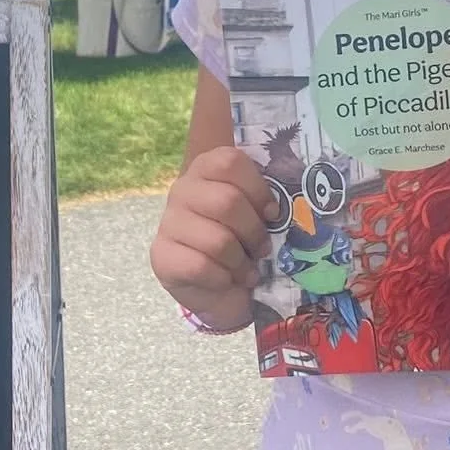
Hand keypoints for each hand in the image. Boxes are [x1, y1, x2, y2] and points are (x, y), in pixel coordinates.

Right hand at [150, 145, 280, 333]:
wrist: (218, 288)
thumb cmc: (242, 243)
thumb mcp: (258, 216)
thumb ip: (266, 201)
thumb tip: (287, 208)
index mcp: (206, 170)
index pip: (230, 162)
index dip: (258, 190)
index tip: (271, 214)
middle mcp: (182, 190)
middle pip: (227, 202)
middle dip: (254, 232)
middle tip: (262, 249)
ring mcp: (169, 222)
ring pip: (218, 240)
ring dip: (241, 262)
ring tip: (246, 270)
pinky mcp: (163, 256)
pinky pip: (201, 266)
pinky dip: (223, 278)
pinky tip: (226, 280)